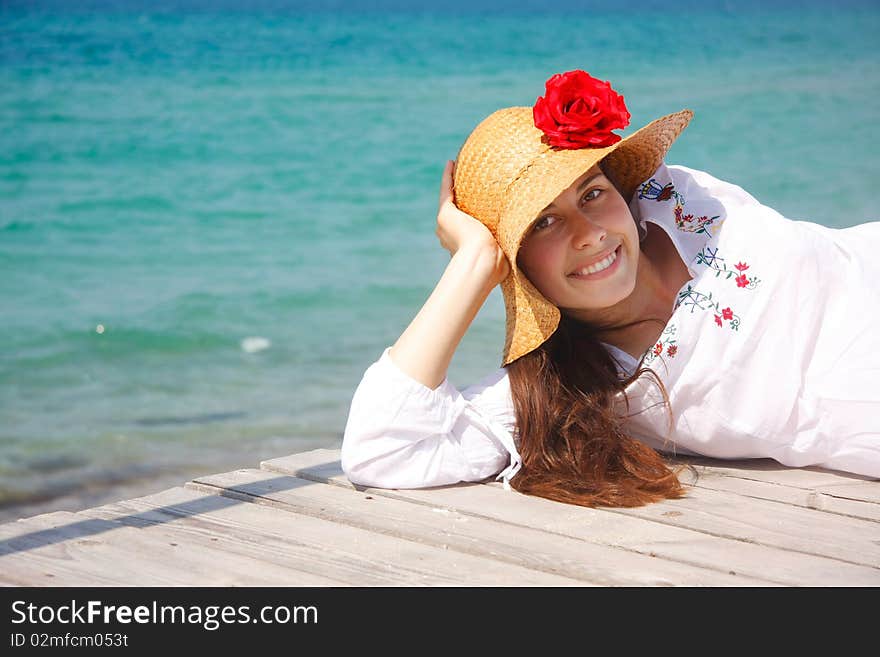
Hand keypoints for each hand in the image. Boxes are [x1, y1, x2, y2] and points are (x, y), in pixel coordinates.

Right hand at [436, 160, 509, 281]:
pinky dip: (448, 177)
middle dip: (459, 201)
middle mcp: (448, 236)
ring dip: (452, 185)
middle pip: (455, 214)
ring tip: (457, 169)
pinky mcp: (445, 215)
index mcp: (460, 246)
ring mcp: (445, 225)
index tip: (474, 210)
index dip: (468, 219)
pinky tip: (451, 164)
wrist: (483, 262)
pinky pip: (446, 191)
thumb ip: (504, 251)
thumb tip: (517, 252)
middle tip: (466, 185)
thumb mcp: (500, 256)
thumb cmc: (495, 265)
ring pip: (449, 201)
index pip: (463, 229)